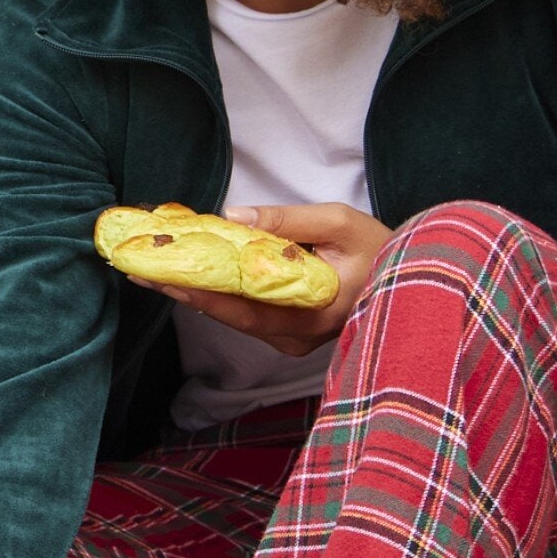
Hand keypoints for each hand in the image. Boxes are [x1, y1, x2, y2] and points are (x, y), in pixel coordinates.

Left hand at [132, 201, 392, 356]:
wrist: (420, 283)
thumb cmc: (385, 251)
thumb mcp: (341, 224)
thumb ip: (289, 221)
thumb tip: (232, 217)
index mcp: (312, 310)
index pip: (239, 302)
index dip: (195, 286)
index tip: (157, 271)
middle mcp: (297, 336)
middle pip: (228, 313)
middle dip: (181, 288)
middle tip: (136, 268)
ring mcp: (294, 340)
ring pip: (235, 316)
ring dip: (196, 290)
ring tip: (154, 269)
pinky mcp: (292, 335)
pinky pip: (248, 315)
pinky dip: (220, 294)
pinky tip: (192, 275)